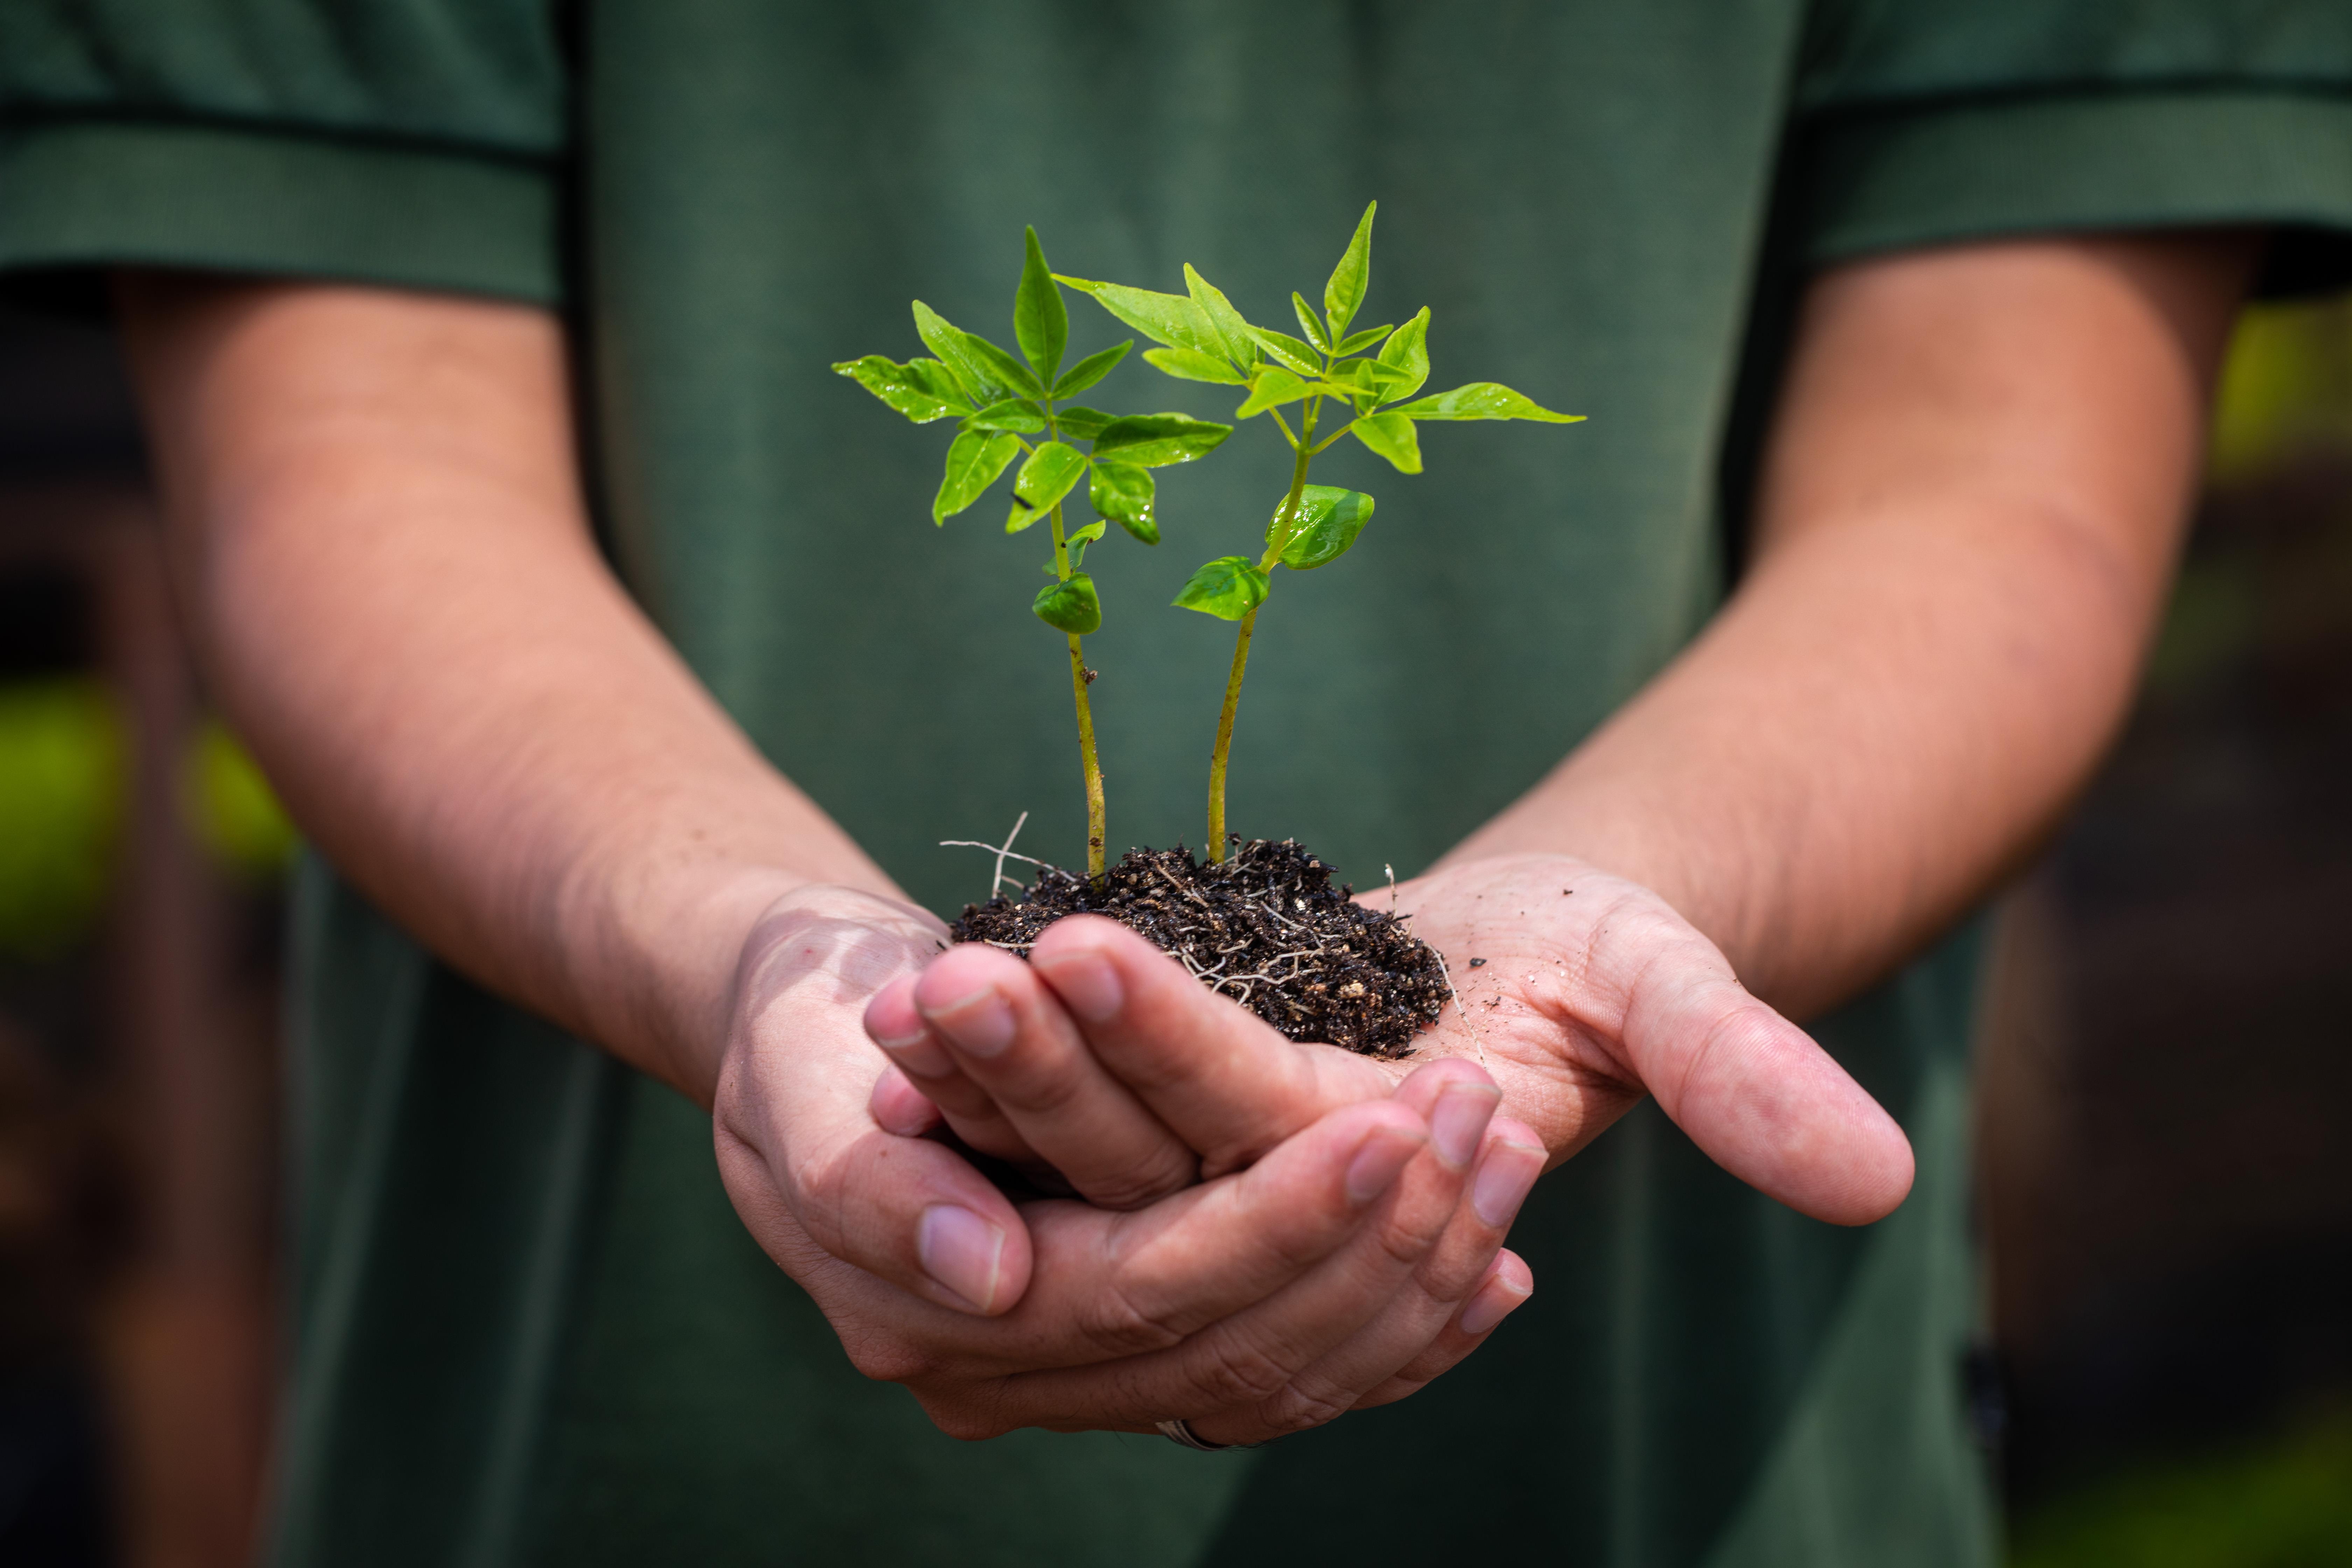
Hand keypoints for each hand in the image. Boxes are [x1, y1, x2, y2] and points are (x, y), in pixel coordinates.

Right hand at [715, 884, 1539, 1441]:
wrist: (807, 1030)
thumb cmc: (796, 1027)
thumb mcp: (794, 1077)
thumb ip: (873, 1183)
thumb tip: (986, 1272)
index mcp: (931, 1320)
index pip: (1141, 1291)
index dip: (1276, 1216)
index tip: (1393, 1121)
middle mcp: (1017, 1373)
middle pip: (1232, 1345)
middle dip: (1373, 1232)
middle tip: (1482, 1114)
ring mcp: (1081, 1368)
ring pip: (1282, 1367)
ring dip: (1411, 1266)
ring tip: (1505, 1147)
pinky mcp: (1140, 1331)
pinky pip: (1293, 1364)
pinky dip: (1400, 1325)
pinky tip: (1495, 1264)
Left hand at [866, 852, 1910, 1227]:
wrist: (1510, 972)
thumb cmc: (1592, 962)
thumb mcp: (1663, 990)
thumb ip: (1742, 1078)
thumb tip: (1882, 1188)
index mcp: (1394, 1184)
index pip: (1268, 1132)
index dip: (1173, 1044)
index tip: (1072, 939)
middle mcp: (1291, 1214)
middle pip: (1148, 1164)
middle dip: (1040, 1071)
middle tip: (930, 979)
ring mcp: (1219, 1194)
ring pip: (1084, 1164)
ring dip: (989, 1083)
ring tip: (894, 991)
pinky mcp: (1169, 1155)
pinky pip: (1056, 1143)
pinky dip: (981, 1096)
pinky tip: (890, 1026)